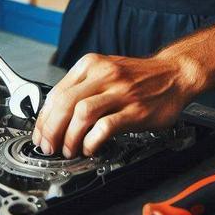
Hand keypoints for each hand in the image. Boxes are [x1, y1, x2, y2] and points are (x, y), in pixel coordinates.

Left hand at [32, 52, 200, 157]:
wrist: (174, 74)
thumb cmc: (139, 76)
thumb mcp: (106, 69)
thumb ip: (82, 86)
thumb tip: (55, 113)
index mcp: (91, 65)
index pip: (56, 92)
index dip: (43, 118)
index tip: (40, 134)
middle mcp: (103, 75)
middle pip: (64, 103)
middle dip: (51, 130)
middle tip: (48, 147)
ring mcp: (120, 92)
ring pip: (81, 113)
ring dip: (69, 137)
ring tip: (68, 150)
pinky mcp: (135, 110)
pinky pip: (106, 126)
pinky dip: (92, 140)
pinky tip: (90, 148)